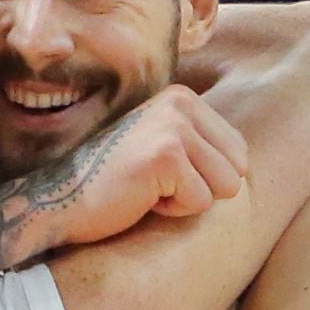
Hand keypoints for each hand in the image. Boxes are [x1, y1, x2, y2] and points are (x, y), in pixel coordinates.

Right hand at [43, 85, 248, 247]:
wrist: (62, 199)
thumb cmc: (114, 183)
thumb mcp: (163, 149)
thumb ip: (201, 145)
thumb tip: (247, 161)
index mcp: (184, 98)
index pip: (239, 152)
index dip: (204, 178)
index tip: (162, 174)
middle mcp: (182, 103)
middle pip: (237, 170)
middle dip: (201, 189)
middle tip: (155, 183)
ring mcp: (174, 127)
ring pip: (224, 187)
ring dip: (187, 200)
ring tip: (148, 188)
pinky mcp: (167, 156)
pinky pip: (200, 202)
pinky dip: (172, 211)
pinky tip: (140, 197)